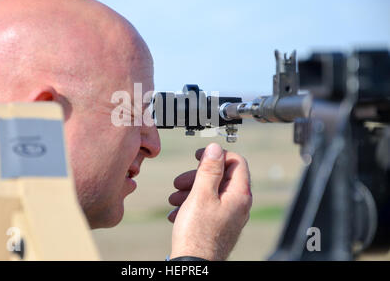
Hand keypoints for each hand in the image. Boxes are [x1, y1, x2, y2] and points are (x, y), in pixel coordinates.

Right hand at [168, 143, 251, 260]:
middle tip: (179, 182)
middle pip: (221, 177)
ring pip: (211, 192)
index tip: (198, 156)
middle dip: (197, 176)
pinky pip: (208, 206)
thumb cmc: (198, 234)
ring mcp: (230, 215)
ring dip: (191, 191)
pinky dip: (192, 204)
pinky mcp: (220, 224)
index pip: (236, 161)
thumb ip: (209, 170)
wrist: (195, 264)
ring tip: (174, 199)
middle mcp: (239, 204)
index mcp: (239, 194)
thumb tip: (215, 148)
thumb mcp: (201, 195)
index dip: (216, 155)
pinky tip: (177, 212)